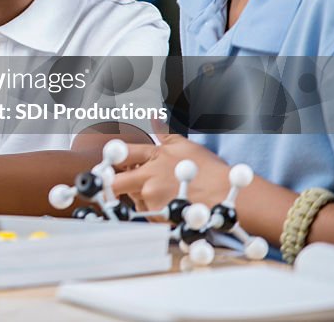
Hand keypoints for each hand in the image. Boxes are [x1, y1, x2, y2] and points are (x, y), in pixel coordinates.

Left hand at [112, 133, 230, 212]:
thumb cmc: (210, 171)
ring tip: (162, 194)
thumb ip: (164, 134)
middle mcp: (148, 178)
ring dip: (139, 197)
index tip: (105, 164)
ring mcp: (152, 199)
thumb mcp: (186, 146)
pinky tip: (169, 205)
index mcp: (153, 157)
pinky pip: (147, 214)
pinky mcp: (158, 216)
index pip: (121, 154)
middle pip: (115, 182)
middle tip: (112, 185)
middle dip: (111, 184)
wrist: (229, 197)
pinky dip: (153, 211)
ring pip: (133, 199)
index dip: (110, 158)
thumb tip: (153, 117)